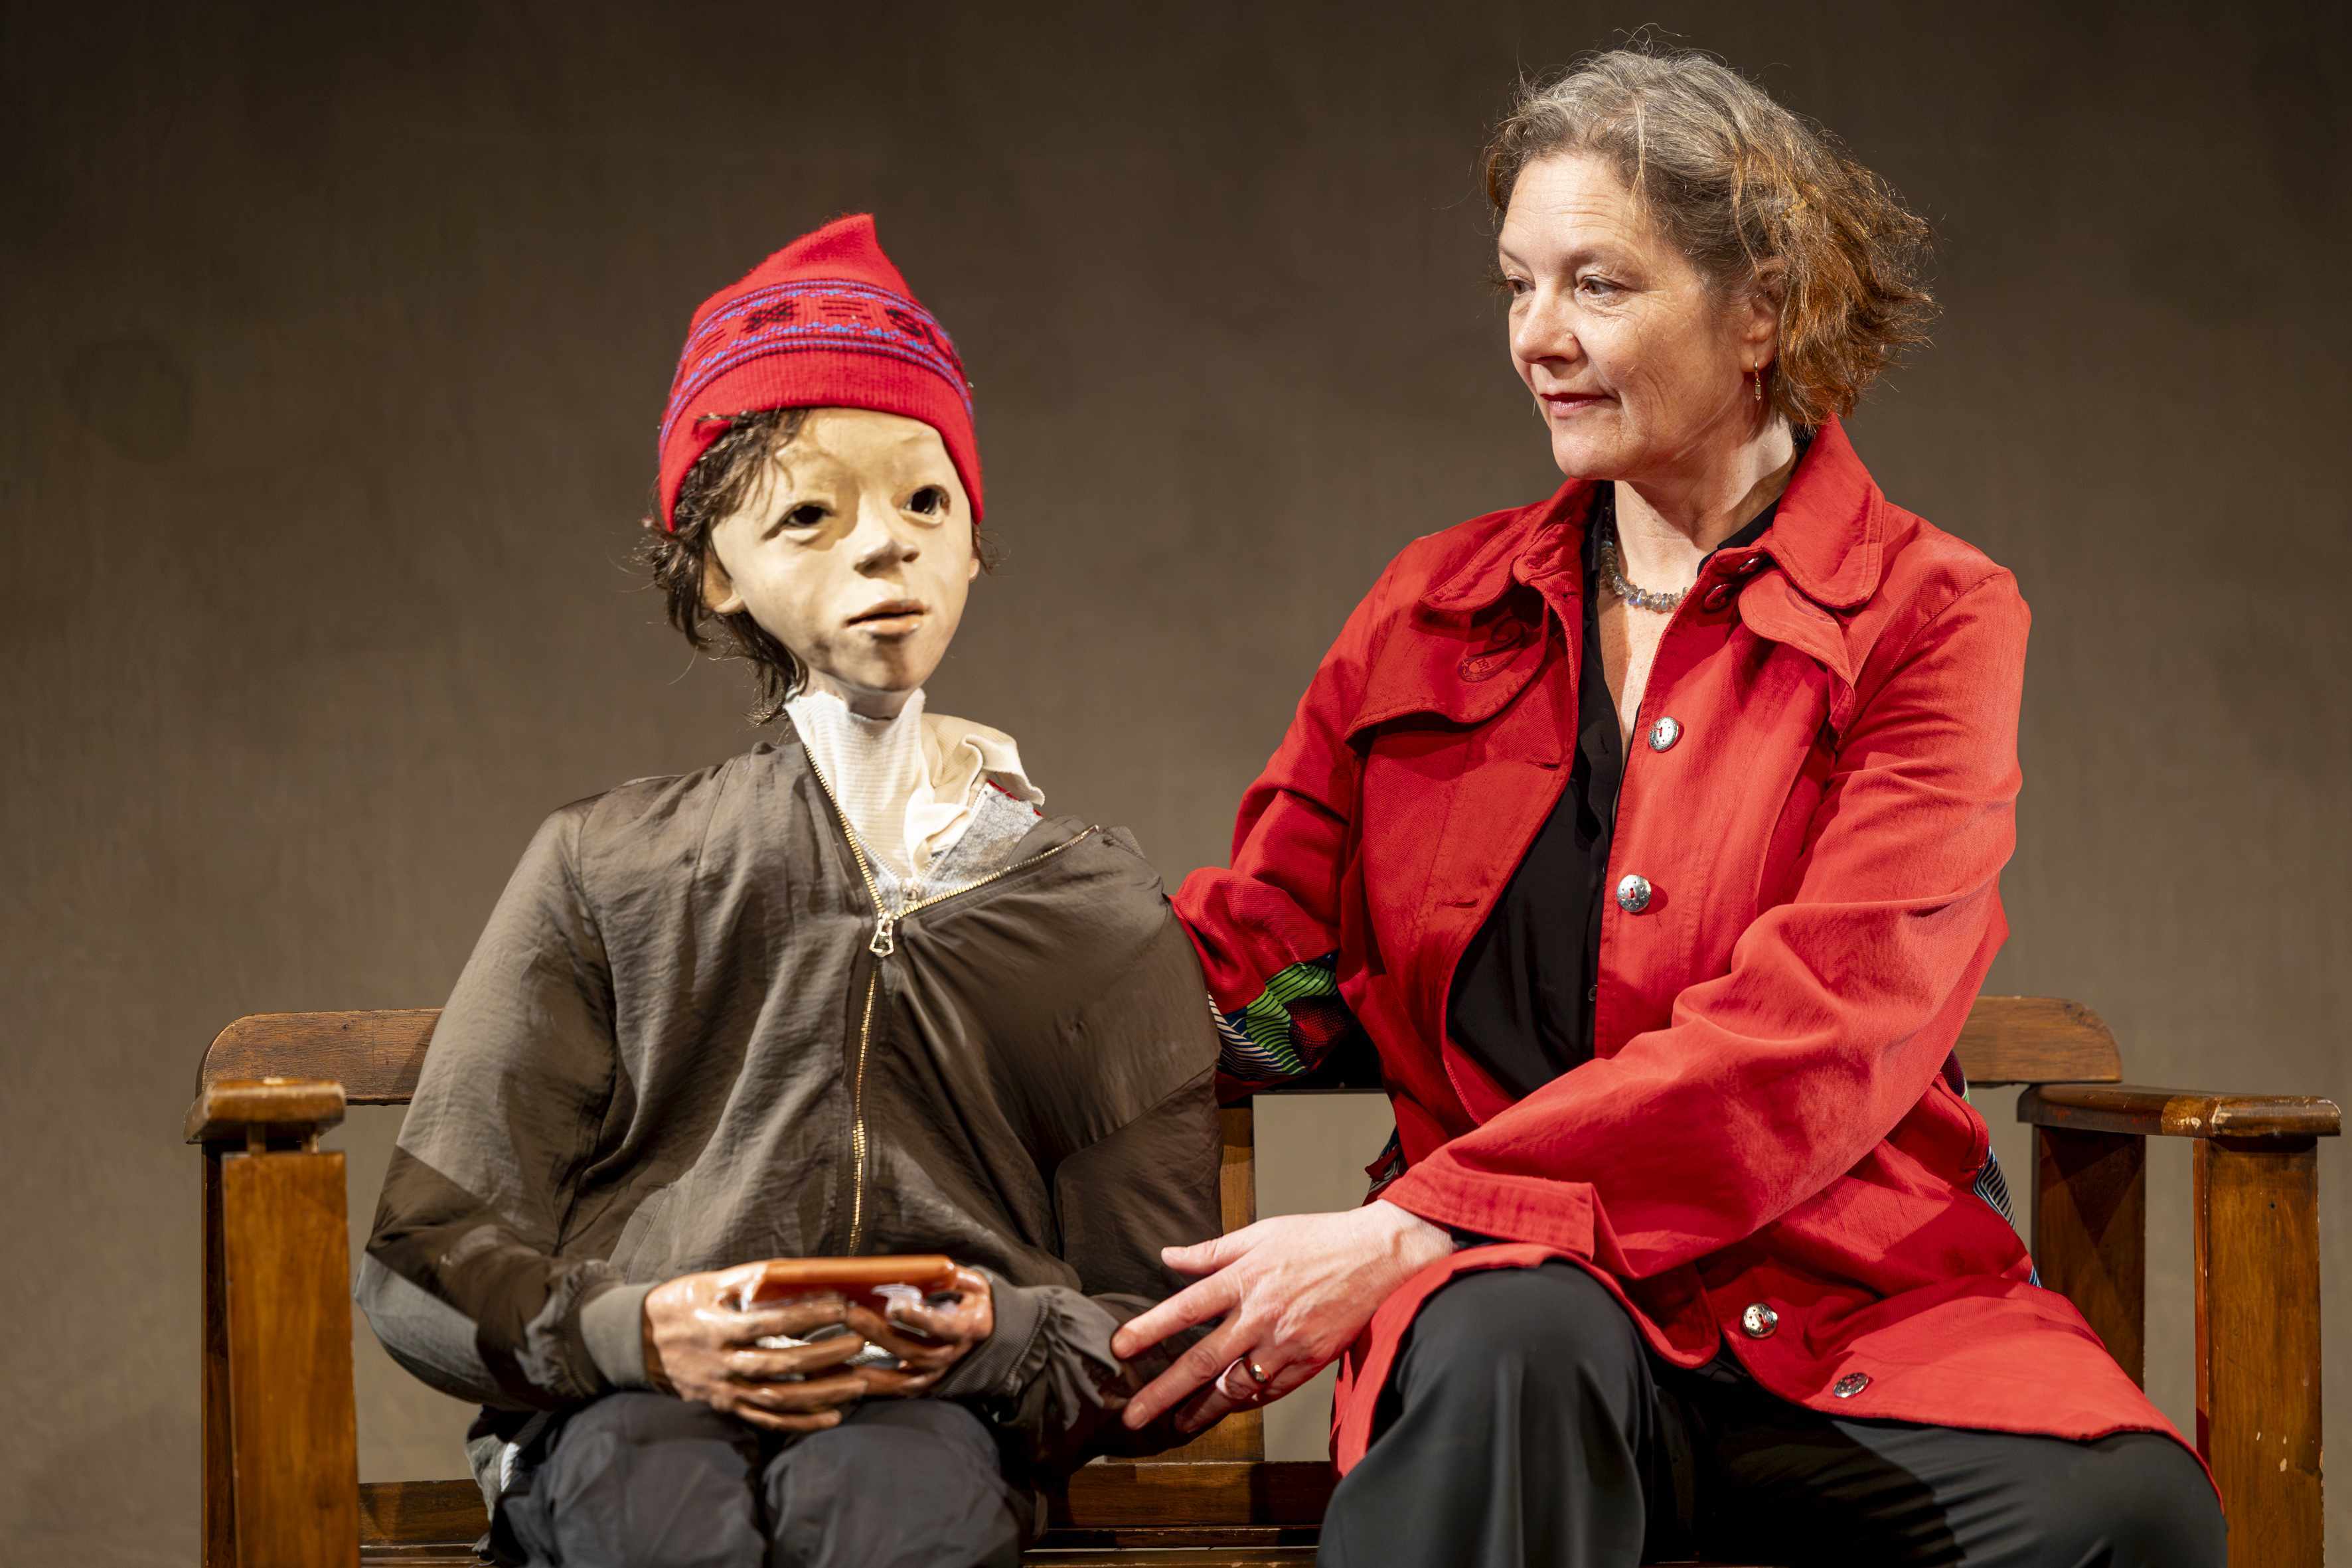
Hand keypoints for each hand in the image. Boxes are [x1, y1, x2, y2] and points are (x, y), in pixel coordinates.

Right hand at [642, 1263, 880, 1432]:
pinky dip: (800, 1422)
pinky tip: (833, 1417)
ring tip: (857, 1383)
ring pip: (777, 1398)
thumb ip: (746, 1278)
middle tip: (858, 1343)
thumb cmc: (679, 1304)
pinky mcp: (726, 1406)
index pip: (768, 1323)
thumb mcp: (706, 1283)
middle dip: (822, 1355)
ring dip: (821, 1393)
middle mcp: (721, 1363)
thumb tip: (789, 1269)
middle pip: (778, 1364)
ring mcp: (724, 1390)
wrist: (637, 1342)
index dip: (807, 1315)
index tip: (841, 1306)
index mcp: (717, 1327)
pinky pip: (766, 1420)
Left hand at [854, 1264, 993, 1388]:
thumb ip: (951, 1276)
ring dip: (869, 1366)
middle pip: (915, 1351)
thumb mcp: (972, 1284)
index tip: (894, 1305)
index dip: (919, 1318)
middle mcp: (952, 1354)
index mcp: (967, 1326)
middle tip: (852, 1315)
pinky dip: (872, 1387)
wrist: (989, 1336)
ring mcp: (937, 1373)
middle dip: (881, 1334)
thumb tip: (922, 1267)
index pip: (944, 1325)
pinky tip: (848, 1378)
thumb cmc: (974, 1303)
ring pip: (902, 1378)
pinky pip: (897, 1390)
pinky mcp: (924, 1384)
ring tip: (839, 1350)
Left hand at [1110, 1200, 1455, 1431]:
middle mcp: (1260, 1315)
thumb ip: (1212, 1250)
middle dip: (1163, 1393)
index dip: (1149, 1330)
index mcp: (1244, 1279)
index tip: (1119, 1349)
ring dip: (1202, 1410)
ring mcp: (1285, 1343)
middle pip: (1202, 1361)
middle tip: (1133, 1417)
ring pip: (1235, 1387)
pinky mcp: (1309, 1361)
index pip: (1185, 1309)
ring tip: (1177, 1424)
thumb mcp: (1260, 1233)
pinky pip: (1270, 1391)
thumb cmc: (1316, 1238)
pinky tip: (1228, 1408)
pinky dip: (1246, 1402)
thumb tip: (1169, 1257)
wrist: (1377, 1256)